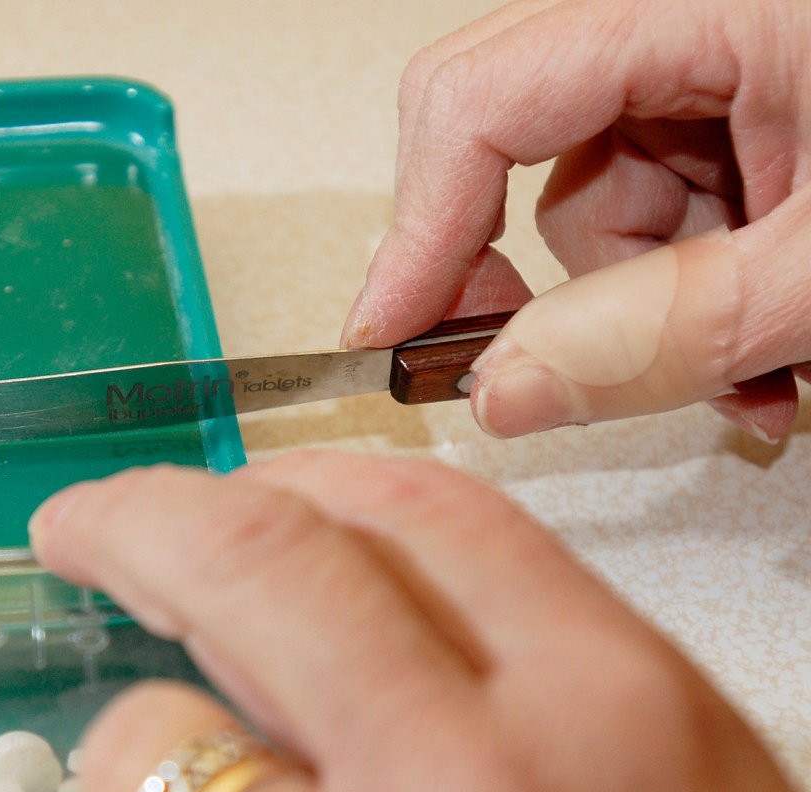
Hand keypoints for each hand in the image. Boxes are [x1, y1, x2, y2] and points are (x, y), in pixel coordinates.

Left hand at [32, 454, 810, 791]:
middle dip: (135, 520)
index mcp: (609, 719)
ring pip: (140, 753)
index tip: (237, 491)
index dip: (296, 475)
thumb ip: (529, 678)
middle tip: (86, 525)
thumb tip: (352, 597)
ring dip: (152, 778)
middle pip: (247, 563)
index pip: (411, 513)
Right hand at [343, 0, 810, 440]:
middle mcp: (680, 15)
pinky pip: (645, 199)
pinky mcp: (722, 97)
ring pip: (584, 195)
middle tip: (550, 364)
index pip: (484, 98)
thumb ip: (669, 331)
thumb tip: (507, 389)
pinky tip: (763, 311)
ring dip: (649, 294)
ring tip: (764, 343)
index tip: (391, 331)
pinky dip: (686, 275)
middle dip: (547, 278)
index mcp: (702, 3)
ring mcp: (700, 54)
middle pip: (511, 144)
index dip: (420, 226)